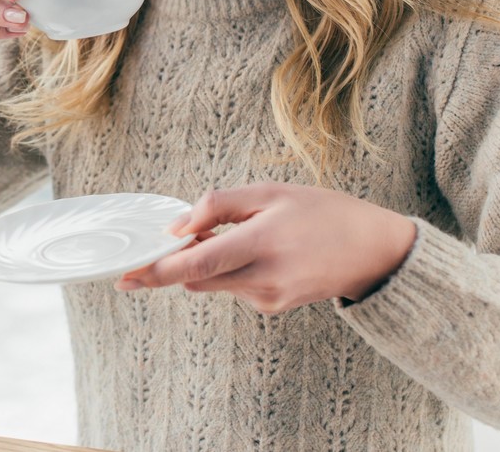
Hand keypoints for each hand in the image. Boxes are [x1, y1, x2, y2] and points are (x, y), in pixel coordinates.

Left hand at [115, 182, 416, 313]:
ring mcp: (269, 298)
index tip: (125, 275)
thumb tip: (176, 227)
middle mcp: (263, 278)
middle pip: (195, 278)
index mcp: (261, 243)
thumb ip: (218, 206)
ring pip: (211, 283)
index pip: (196, 263)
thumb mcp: (270, 193)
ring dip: (204, 263)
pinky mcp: (273, 307)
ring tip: (235, 234)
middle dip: (172, 263)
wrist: (374, 251)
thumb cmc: (322, 213)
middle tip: (165, 244)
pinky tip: (257, 252)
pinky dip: (228, 271)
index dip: (156, 270)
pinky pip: (233, 288)